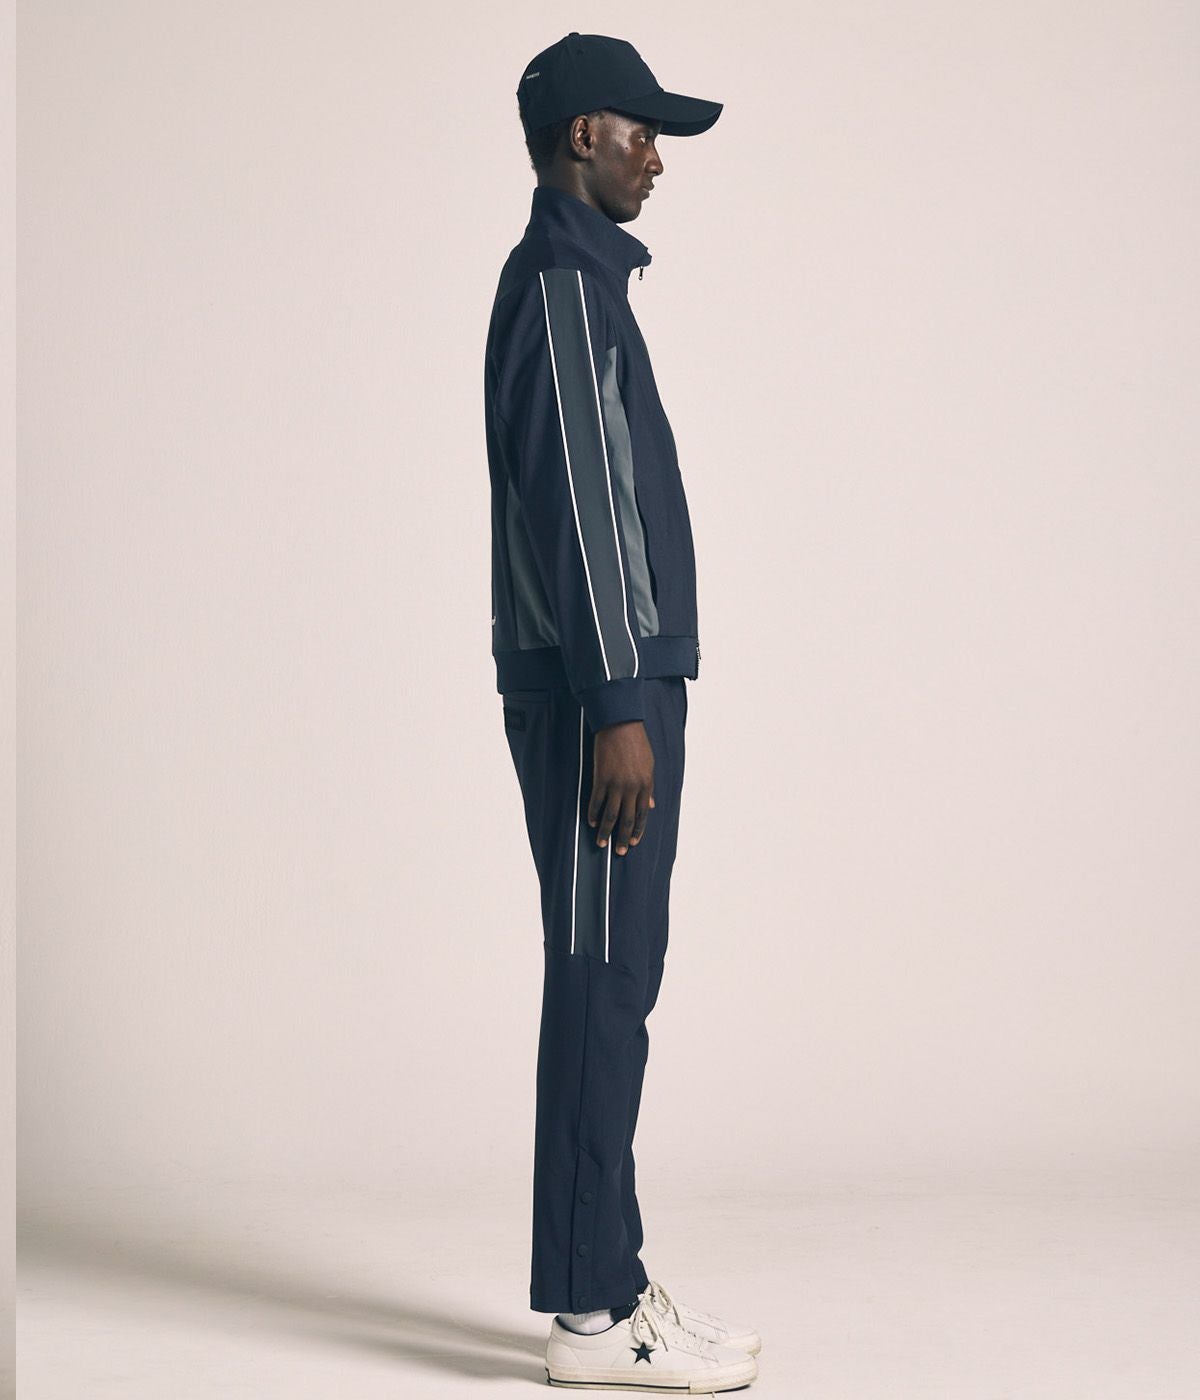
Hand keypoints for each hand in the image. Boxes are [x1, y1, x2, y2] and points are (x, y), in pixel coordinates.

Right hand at [588, 721, 655, 854]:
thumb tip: (650, 806)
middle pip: (627, 819)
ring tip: (601, 843)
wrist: (620, 725)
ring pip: (611, 814)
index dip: (638, 830)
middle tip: (620, 852)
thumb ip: (649, 787)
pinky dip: (593, 813)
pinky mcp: (601, 778)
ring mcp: (615, 784)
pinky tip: (591, 822)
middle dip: (623, 837)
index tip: (634, 843)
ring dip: (606, 830)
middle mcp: (631, 787)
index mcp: (645, 785)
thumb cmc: (637, 743)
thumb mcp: (649, 765)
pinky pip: (596, 800)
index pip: (642, 814)